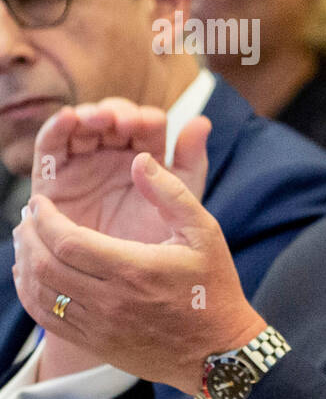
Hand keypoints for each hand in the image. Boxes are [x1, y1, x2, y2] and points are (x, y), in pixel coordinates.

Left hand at [12, 151, 265, 392]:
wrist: (219, 352)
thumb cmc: (214, 289)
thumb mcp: (204, 234)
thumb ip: (171, 194)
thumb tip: (140, 161)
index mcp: (134, 269)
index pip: (66, 241)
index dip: (44, 219)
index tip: (40, 203)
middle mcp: (110, 300)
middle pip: (44, 265)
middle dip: (28, 236)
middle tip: (28, 217)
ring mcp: (99, 326)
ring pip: (40, 293)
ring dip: (24, 263)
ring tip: (26, 240)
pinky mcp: (96, 343)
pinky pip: (47, 320)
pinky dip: (30, 294)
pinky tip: (31, 276)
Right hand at [31, 99, 207, 242]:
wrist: (131, 284)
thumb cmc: (162, 243)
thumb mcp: (183, 202)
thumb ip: (191, 162)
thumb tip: (202, 121)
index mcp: (149, 157)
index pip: (146, 124)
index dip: (146, 119)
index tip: (149, 124)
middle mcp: (115, 156)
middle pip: (112, 120)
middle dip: (117, 114)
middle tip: (123, 123)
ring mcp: (84, 165)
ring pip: (82, 129)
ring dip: (89, 117)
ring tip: (98, 119)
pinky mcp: (54, 179)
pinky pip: (51, 147)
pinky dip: (57, 128)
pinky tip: (68, 119)